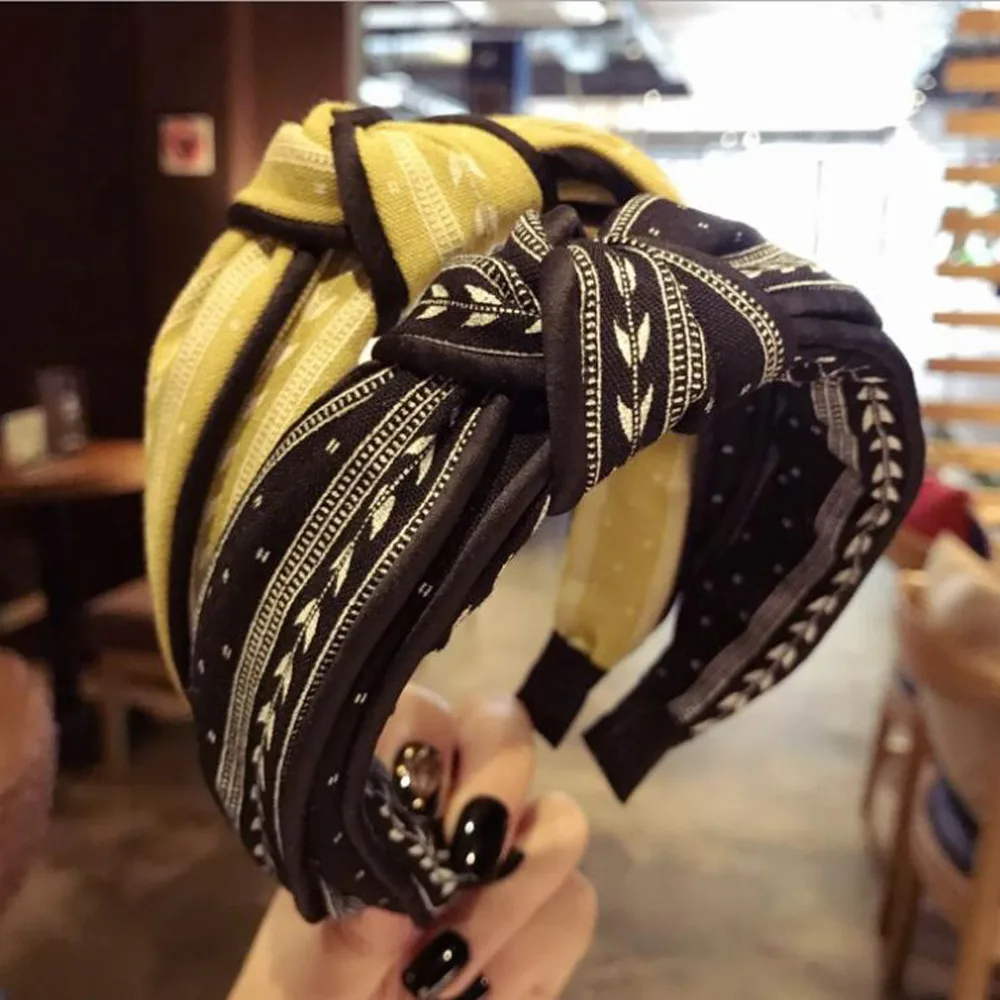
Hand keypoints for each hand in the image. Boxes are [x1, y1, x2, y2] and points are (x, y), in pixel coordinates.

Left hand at [228, 687, 595, 999]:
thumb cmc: (317, 990)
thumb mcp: (312, 972)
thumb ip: (346, 938)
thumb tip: (386, 908)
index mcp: (384, 781)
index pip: (419, 712)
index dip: (424, 747)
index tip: (409, 815)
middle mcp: (454, 793)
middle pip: (506, 727)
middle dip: (492, 793)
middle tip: (462, 868)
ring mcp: (512, 846)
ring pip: (559, 821)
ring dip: (509, 899)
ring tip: (441, 975)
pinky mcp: (552, 909)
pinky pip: (573, 906)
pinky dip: (527, 960)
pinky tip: (477, 994)